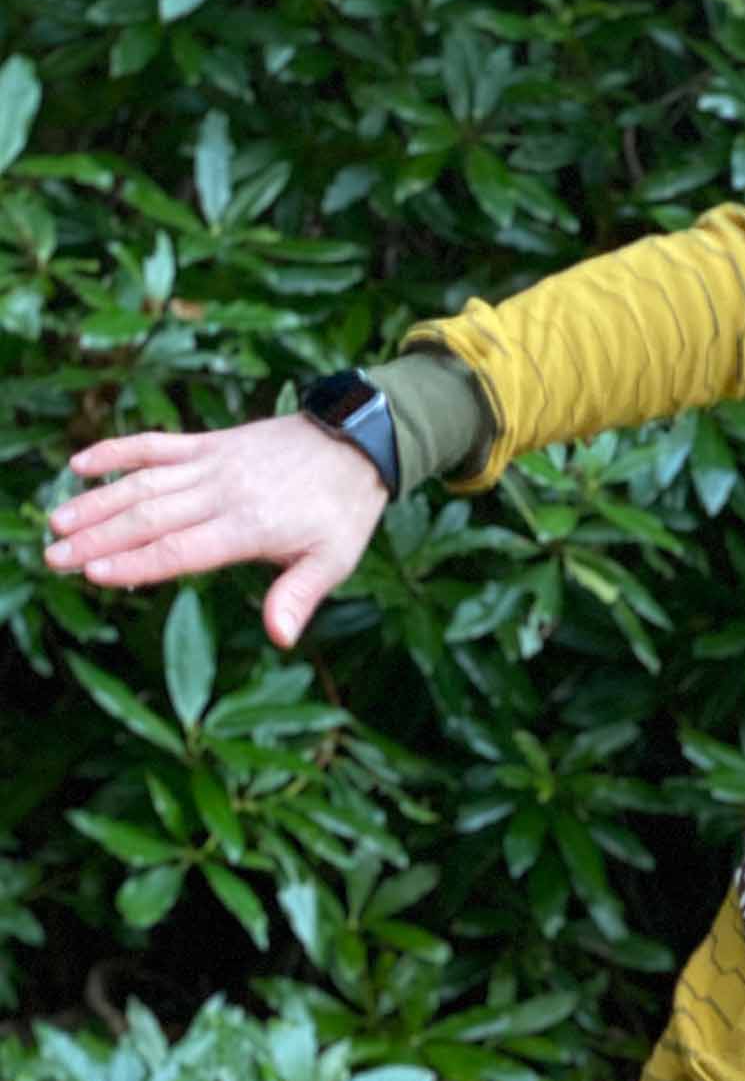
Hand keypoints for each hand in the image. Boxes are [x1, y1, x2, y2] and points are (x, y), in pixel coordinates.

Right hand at [42, 415, 390, 648]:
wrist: (356, 443)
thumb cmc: (344, 510)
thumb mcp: (334, 561)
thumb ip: (299, 596)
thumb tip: (282, 637)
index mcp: (250, 526)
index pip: (183, 548)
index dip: (138, 562)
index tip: (96, 574)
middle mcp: (223, 492)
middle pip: (150, 518)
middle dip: (98, 539)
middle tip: (54, 557)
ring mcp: (212, 463)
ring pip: (143, 482)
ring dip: (96, 502)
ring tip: (55, 522)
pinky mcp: (208, 443)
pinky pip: (155, 445)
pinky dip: (116, 451)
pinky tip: (80, 464)